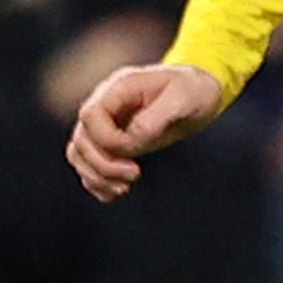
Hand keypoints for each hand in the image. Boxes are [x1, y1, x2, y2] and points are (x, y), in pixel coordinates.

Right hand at [66, 58, 226, 201]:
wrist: (202, 93)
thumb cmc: (195, 90)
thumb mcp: (184, 98)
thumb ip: (156, 117)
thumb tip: (131, 139)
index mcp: (119, 88)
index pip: (90, 115)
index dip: (106, 139)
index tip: (133, 152)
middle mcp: (106, 105)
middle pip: (81, 139)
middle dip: (102, 164)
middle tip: (135, 175)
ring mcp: (106, 124)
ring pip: (79, 154)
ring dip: (95, 176)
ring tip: (123, 189)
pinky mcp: (112, 142)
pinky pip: (88, 164)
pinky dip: (95, 182)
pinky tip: (113, 194)